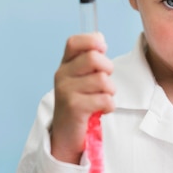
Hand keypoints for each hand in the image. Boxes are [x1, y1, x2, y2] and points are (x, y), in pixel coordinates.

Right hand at [50, 33, 114, 164]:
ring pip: (102, 80)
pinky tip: (102, 110)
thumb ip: (90, 59)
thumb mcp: (82, 79)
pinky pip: (104, 99)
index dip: (92, 42)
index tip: (102, 52)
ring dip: (110, 91)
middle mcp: (62, 75)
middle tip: (105, 83)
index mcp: (65, 65)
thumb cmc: (80, 104)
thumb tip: (100, 37)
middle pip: (94, 58)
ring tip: (103, 99)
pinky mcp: (73, 107)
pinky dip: (109, 106)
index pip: (75, 42)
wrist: (66, 135)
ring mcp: (66, 91)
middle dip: (108, 69)